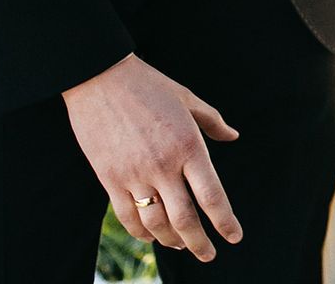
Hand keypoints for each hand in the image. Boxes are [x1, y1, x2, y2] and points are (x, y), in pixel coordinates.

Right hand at [61, 54, 242, 261]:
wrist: (99, 79)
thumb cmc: (149, 86)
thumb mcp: (188, 98)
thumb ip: (212, 122)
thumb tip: (233, 136)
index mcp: (188, 145)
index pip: (212, 196)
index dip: (225, 222)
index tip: (234, 237)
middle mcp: (163, 165)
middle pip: (185, 218)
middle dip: (199, 243)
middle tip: (209, 255)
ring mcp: (134, 175)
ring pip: (155, 223)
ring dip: (171, 240)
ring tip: (181, 245)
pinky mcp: (109, 178)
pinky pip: (126, 216)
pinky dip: (141, 232)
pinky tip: (152, 236)